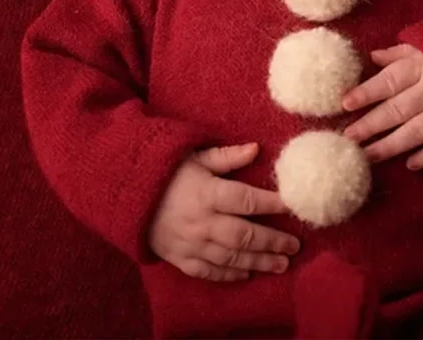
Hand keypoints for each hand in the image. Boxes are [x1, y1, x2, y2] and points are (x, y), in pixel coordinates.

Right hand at [147, 142, 300, 282]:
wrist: (127, 195)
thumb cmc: (166, 171)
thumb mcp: (195, 156)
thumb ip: (227, 156)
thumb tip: (257, 148)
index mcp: (207, 192)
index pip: (247, 200)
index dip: (272, 204)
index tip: (293, 206)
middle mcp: (201, 222)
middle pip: (244, 235)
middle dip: (272, 241)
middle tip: (295, 246)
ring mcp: (191, 244)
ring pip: (231, 257)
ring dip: (259, 262)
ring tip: (282, 264)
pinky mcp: (180, 258)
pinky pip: (209, 271)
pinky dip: (230, 274)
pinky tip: (248, 274)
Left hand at [342, 44, 422, 169]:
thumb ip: (401, 52)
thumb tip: (372, 56)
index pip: (388, 81)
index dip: (366, 92)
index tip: (344, 103)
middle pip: (396, 110)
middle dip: (369, 125)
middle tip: (347, 138)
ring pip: (414, 133)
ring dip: (389, 146)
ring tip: (367, 156)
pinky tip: (410, 165)